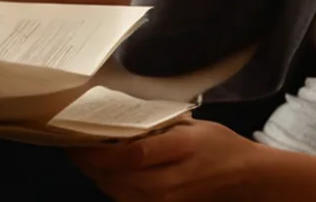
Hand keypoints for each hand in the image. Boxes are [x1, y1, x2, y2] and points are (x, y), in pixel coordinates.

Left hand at [72, 119, 254, 201]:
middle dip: (88, 161)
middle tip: (73, 141)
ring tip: (86, 153)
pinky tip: (108, 170)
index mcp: (178, 152)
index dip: (97, 149)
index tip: (77, 136)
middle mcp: (165, 184)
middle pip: (114, 177)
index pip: (128, 155)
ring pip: (114, 191)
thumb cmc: (219, 146)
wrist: (242, 179)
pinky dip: (111, 184)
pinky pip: (124, 199)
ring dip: (97, 174)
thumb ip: (159, 126)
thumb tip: (122, 122)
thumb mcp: (193, 126)